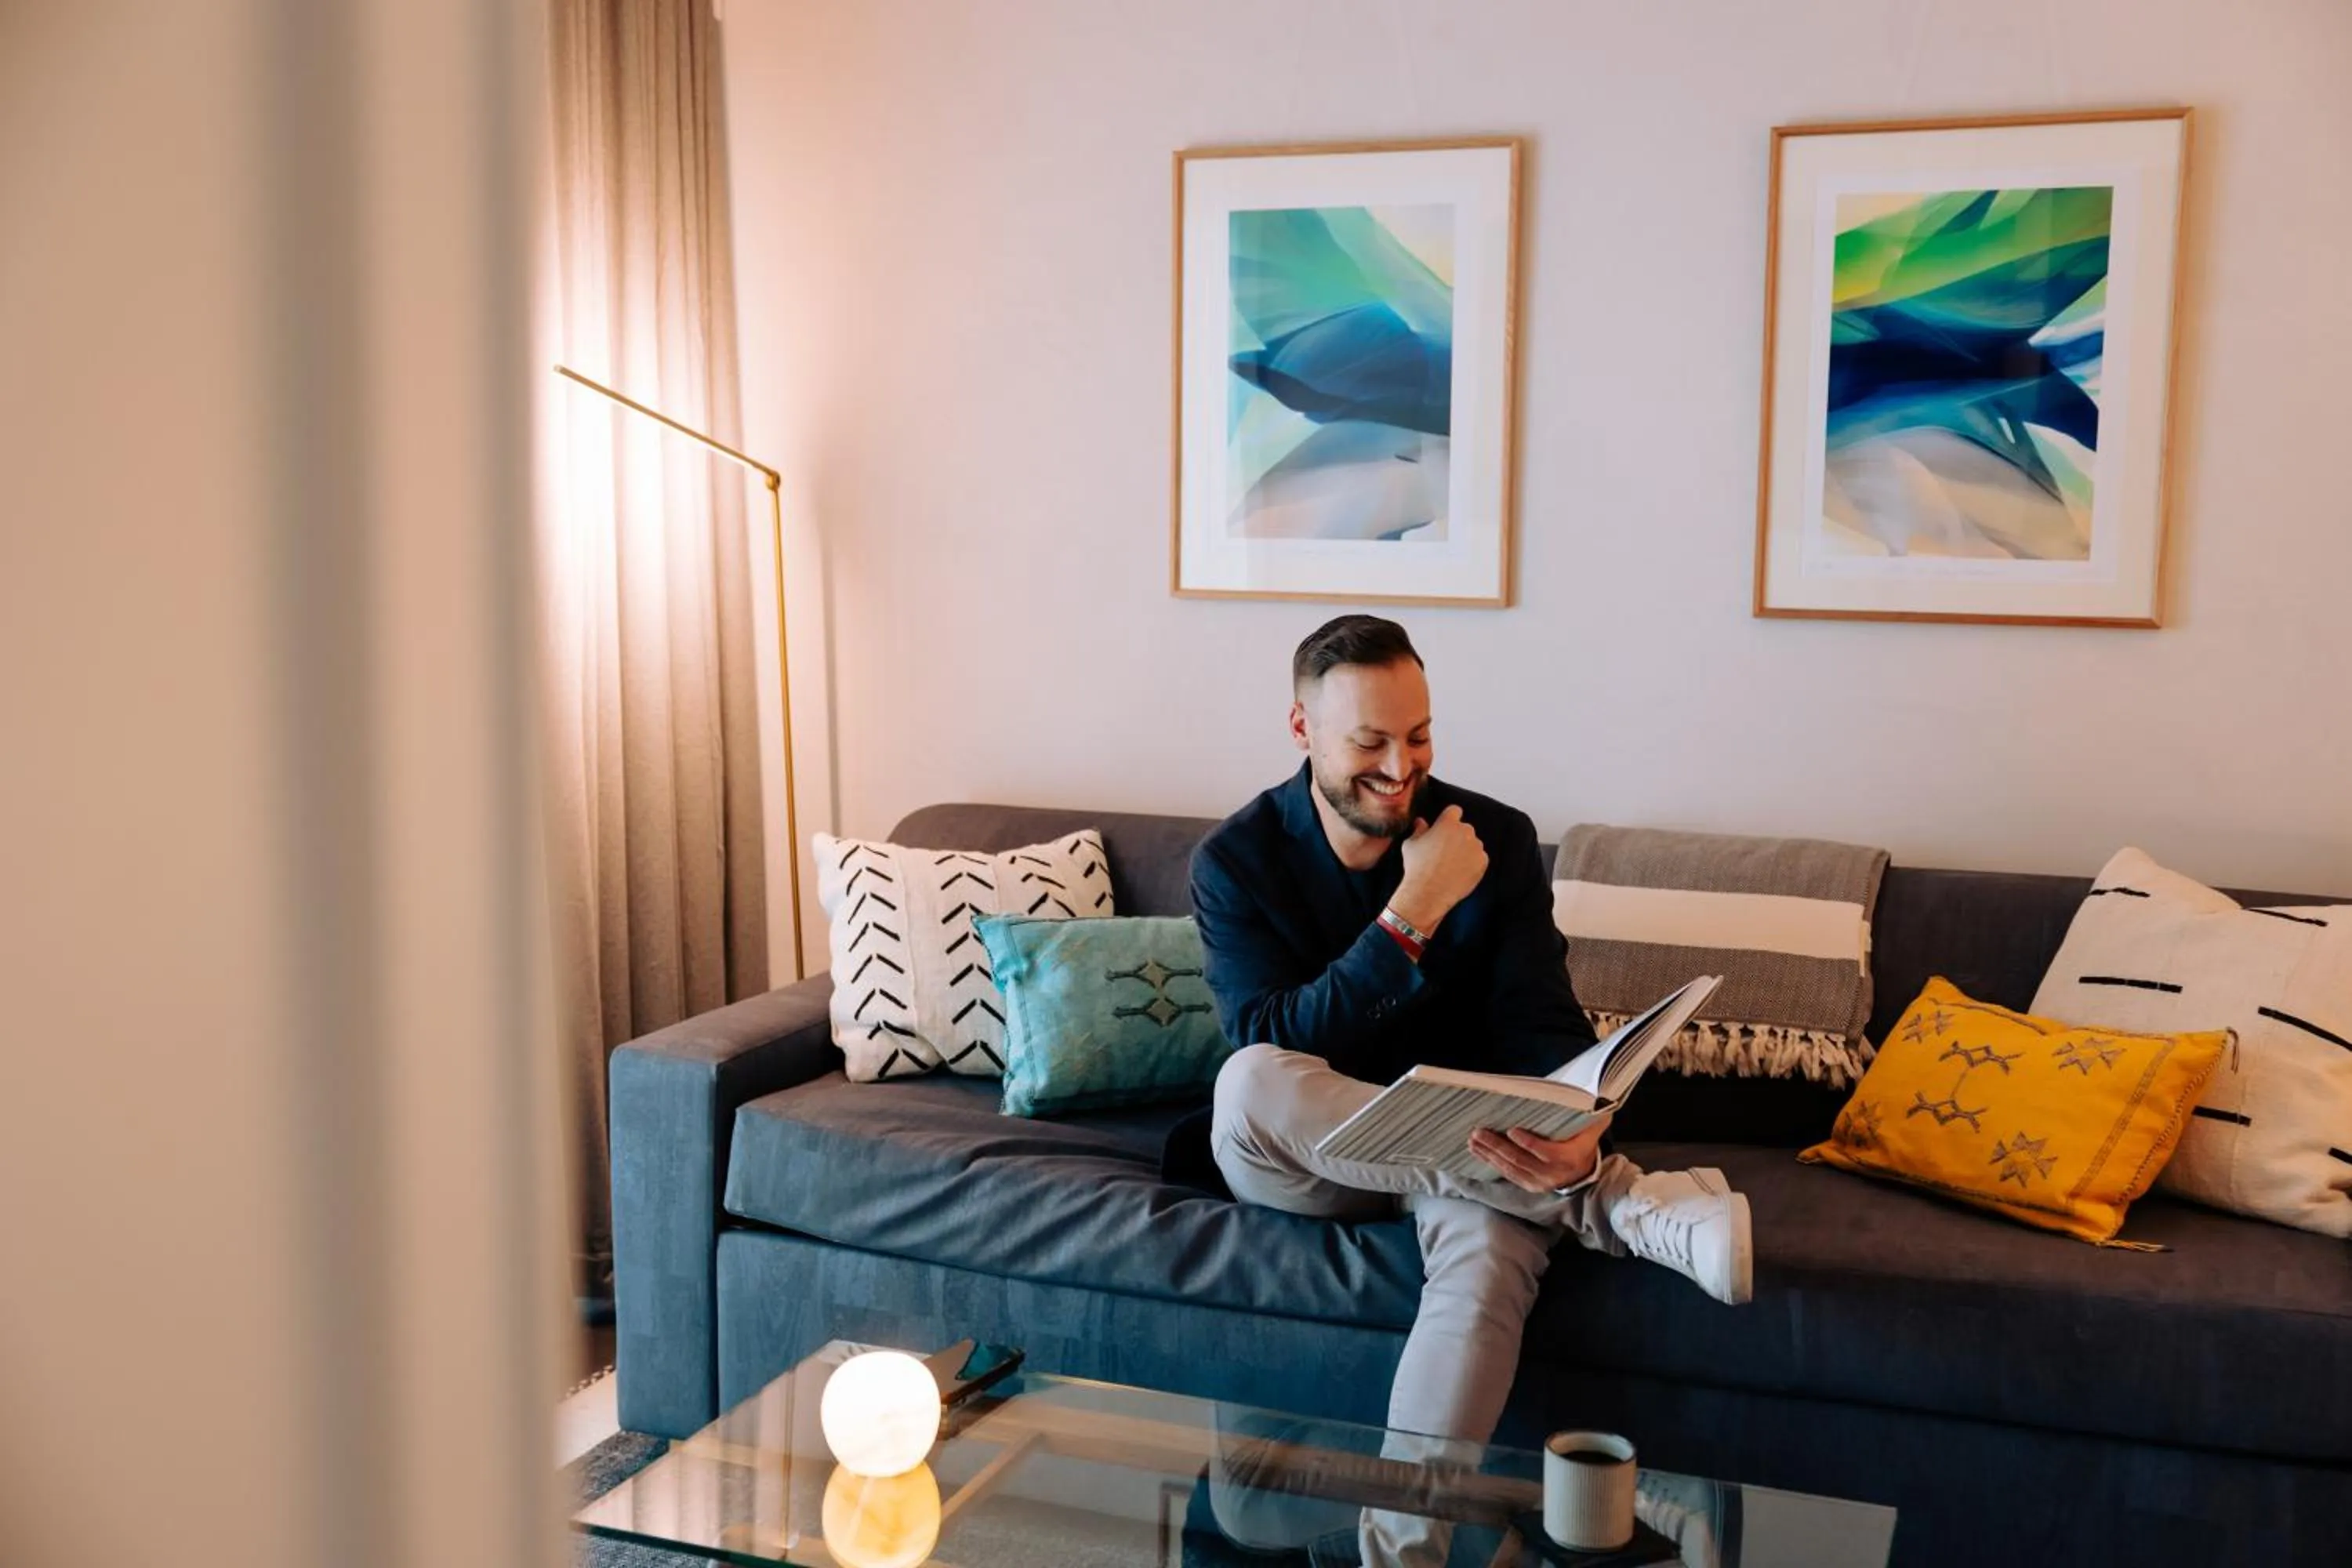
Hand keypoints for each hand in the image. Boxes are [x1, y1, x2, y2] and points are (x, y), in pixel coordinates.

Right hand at [1392, 805, 1486, 932]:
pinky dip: (1472, 863)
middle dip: (1457, 836)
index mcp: (1448, 823)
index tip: (1445, 828)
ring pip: (1473, 844)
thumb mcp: (1411, 844)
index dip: (1450, 818)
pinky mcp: (1483, 862)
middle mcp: (1465, 831)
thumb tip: (1420, 822)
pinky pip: (1479, 858)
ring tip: (1452, 865)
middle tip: (1445, 851)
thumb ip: (1418, 830)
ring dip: (1466, 850)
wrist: (1429, 892)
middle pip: (1465, 828)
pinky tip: (1459, 872)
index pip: (1454, 811)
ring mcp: (1476, 847)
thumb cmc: (1417, 866)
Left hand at [1469, 1114, 1611, 1193]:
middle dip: (1498, 1146)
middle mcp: (1553, 1174)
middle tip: (1478, 1132)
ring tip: (1472, 1141)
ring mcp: (1540, 1183)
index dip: (1529, 1144)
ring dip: (1489, 1154)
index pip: (1547, 1153)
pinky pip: (1508, 1175)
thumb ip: (1591, 1113)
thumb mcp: (1593, 1127)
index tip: (1511, 1130)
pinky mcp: (1529, 1186)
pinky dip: (1491, 1163)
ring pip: (1511, 1169)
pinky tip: (1478, 1152)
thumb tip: (1593, 1098)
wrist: (1584, 1172)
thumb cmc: (1584, 1142)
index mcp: (1570, 1158)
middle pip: (1522, 1160)